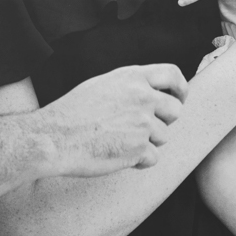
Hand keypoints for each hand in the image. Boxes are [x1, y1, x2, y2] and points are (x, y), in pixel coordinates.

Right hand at [27, 64, 187, 176]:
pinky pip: (153, 158)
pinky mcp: (139, 148)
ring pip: (163, 137)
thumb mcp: (102, 85)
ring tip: (119, 141)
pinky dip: (139, 161)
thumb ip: (130, 86)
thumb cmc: (72, 112)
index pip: (172, 74)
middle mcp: (142, 97)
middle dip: (163, 122)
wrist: (55, 138)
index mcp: (132, 77)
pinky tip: (118, 156)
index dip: (180, 88)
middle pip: (175, 110)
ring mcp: (143, 123)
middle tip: (143, 129)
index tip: (180, 98)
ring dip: (146, 143)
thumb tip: (151, 92)